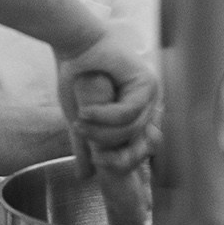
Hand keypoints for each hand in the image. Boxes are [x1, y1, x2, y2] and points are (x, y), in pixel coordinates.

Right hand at [60, 57, 156, 224]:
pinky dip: (105, 116)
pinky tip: (86, 113)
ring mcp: (150, 94)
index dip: (123, 161)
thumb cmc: (76, 77)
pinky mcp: (145, 82)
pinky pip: (129, 112)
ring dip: (103, 131)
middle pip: (140, 143)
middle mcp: (149, 105)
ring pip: (132, 129)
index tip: (99, 161)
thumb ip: (85, 146)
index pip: (141, 151)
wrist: (73, 46)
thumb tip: (84, 177)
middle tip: (89, 146)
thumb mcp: (80, 121)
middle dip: (112, 149)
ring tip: (80, 123)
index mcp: (138, 115)